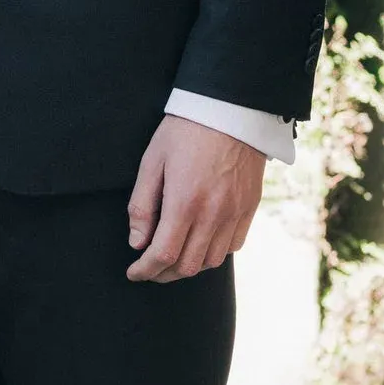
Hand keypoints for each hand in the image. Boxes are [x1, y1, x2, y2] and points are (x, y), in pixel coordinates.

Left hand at [125, 117, 264, 283]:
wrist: (231, 109)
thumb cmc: (185, 131)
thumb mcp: (152, 161)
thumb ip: (141, 205)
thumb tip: (137, 242)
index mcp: (184, 202)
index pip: (162, 255)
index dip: (144, 270)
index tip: (133, 272)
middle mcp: (212, 214)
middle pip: (187, 266)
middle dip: (163, 274)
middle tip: (149, 269)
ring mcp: (235, 212)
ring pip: (212, 261)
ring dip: (189, 267)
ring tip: (173, 258)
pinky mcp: (250, 207)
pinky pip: (233, 246)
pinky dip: (214, 253)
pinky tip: (200, 243)